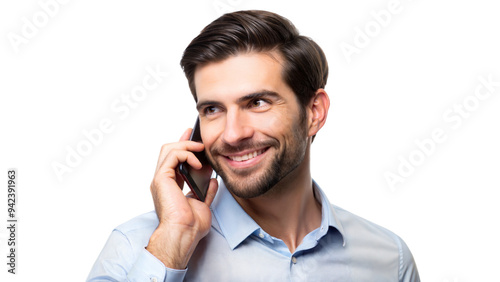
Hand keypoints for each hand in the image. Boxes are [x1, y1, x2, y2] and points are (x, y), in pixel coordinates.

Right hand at [146, 128, 217, 268]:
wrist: (184, 233)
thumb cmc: (191, 225)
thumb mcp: (202, 204)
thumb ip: (206, 191)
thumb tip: (212, 180)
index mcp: (170, 186)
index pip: (174, 161)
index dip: (183, 148)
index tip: (194, 140)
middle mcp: (162, 181)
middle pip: (168, 151)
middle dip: (182, 139)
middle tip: (195, 134)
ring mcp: (160, 179)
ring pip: (168, 149)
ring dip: (186, 144)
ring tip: (200, 148)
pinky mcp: (161, 178)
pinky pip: (172, 156)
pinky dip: (185, 154)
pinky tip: (197, 161)